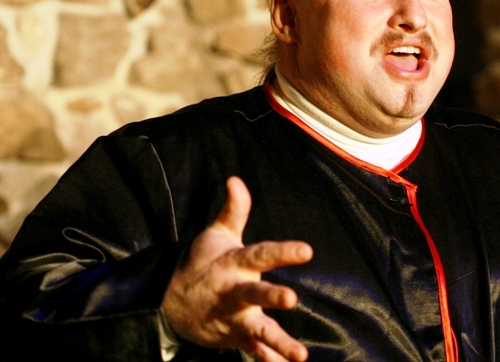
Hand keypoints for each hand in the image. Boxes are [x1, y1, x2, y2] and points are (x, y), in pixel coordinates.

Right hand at [162, 176, 312, 361]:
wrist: (169, 303)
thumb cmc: (202, 263)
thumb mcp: (216, 235)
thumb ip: (234, 210)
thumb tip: (235, 179)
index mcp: (234, 264)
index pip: (261, 254)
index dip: (283, 251)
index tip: (306, 250)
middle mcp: (234, 292)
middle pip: (254, 294)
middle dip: (270, 297)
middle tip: (290, 299)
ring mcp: (235, 318)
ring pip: (258, 332)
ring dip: (277, 342)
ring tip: (300, 355)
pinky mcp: (236, 337)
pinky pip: (254, 353)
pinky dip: (268, 361)